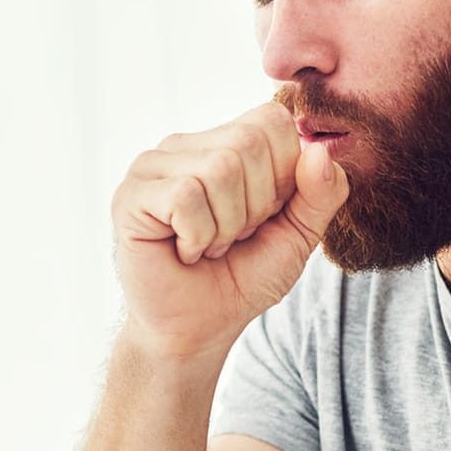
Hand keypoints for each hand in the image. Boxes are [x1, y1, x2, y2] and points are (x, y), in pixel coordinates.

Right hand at [111, 100, 350, 358]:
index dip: (283, 176)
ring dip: (226, 227)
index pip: (272, 120)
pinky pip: (184, 197)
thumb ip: (321, 193)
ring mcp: (152, 166)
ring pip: (218, 169)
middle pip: (248, 143)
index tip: (263, 216)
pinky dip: (198, 236)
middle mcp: (186, 144)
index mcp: (225, 141)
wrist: (198, 330)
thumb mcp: (298, 235)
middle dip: (255, 207)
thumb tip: (320, 150)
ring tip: (208, 245)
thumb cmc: (243, 278)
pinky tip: (184, 251)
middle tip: (232, 237)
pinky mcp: (130, 196)